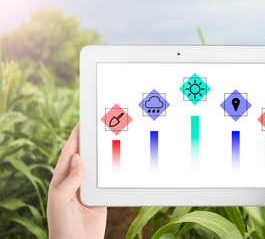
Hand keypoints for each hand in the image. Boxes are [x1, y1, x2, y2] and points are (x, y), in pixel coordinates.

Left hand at [47, 123, 106, 238]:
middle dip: (91, 142)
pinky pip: (106, 180)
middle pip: (85, 156)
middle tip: (101, 126)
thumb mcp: (61, 200)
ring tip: (112, 139)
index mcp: (62, 179)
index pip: (69, 153)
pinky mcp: (100, 197)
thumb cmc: (62, 225)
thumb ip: (70, 179)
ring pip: (97, 166)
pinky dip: (112, 170)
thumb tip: (78, 157)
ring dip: (104, 154)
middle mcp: (75, 181)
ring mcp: (88, 188)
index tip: (83, 122)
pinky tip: (119, 161)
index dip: (75, 137)